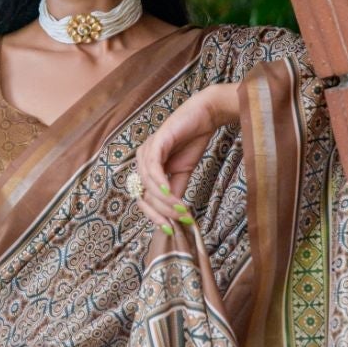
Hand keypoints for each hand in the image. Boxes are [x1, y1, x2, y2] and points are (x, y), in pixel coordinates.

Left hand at [130, 83, 238, 232]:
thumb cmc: (192, 141)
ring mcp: (147, 150)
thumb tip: (175, 215)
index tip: (170, 229)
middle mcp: (142, 159)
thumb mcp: (183, 172)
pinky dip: (161, 184)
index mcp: (146, 168)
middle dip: (159, 212)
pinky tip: (171, 194)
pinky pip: (153, 168)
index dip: (155, 215)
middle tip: (176, 223)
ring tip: (181, 210)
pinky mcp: (156, 142)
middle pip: (143, 194)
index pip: (144, 198)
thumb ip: (175, 191)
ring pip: (148, 184)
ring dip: (165, 201)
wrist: (206, 117)